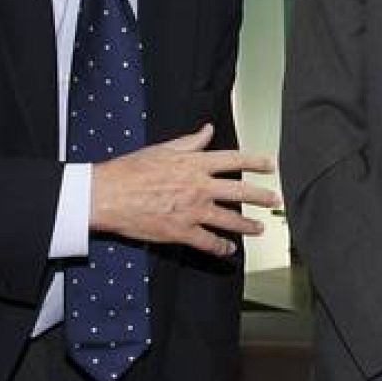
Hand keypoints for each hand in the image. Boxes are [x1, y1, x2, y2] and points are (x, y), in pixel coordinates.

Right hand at [90, 124, 279, 256]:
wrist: (106, 195)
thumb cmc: (130, 170)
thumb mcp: (162, 150)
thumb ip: (190, 142)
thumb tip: (208, 130)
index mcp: (194, 164)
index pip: (234, 160)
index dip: (255, 162)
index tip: (270, 165)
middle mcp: (198, 187)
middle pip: (240, 191)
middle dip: (261, 196)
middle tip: (274, 199)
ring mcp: (192, 211)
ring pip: (229, 219)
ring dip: (247, 225)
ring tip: (259, 229)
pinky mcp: (181, 231)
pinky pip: (208, 242)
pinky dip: (221, 247)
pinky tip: (228, 249)